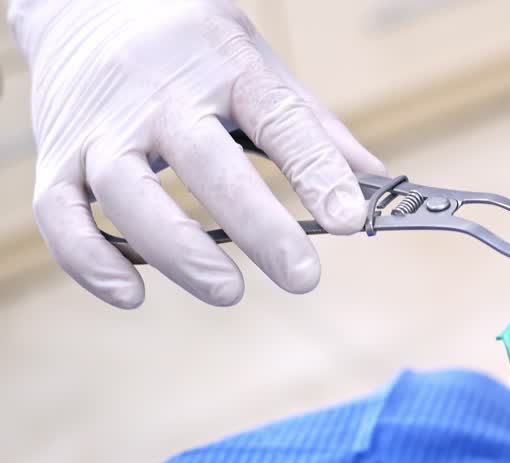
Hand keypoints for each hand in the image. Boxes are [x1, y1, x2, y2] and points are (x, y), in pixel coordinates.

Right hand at [9, 0, 384, 306]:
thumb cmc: (191, 44)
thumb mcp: (257, 64)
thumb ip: (310, 128)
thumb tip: (374, 187)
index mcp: (223, 66)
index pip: (277, 119)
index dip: (316, 171)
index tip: (352, 221)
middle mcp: (157, 94)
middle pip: (205, 162)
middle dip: (257, 225)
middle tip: (302, 276)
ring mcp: (101, 125)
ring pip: (126, 194)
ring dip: (177, 251)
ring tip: (229, 289)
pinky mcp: (59, 155)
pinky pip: (60, 215)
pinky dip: (91, 261)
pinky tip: (132, 294)